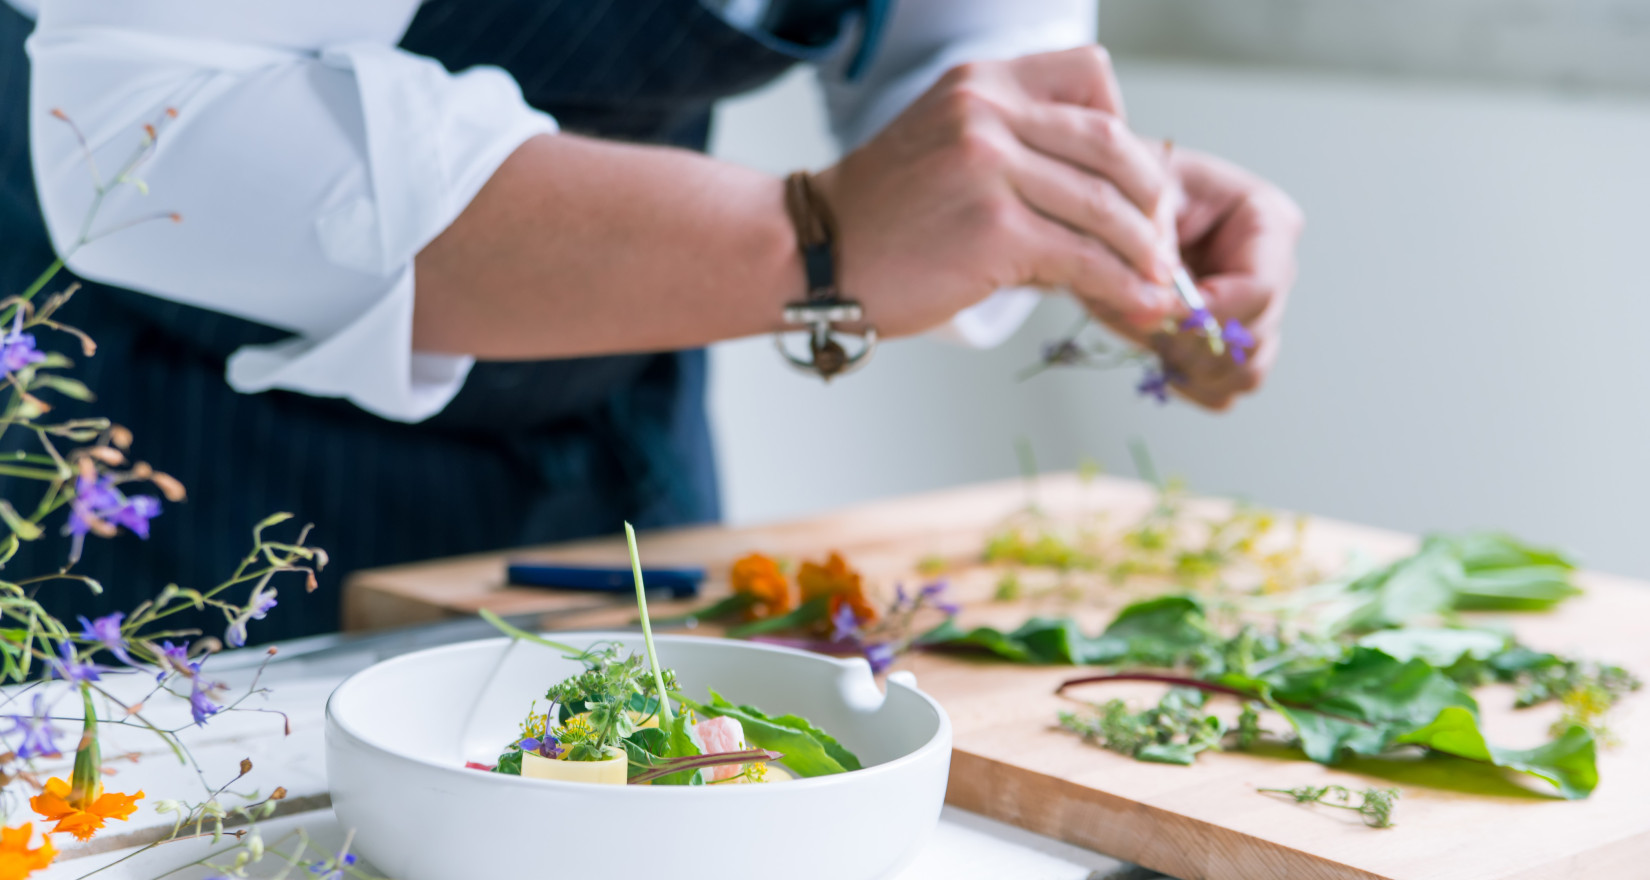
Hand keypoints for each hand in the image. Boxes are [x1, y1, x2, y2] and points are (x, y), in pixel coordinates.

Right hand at [812, 47, 1181, 337]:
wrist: (807, 254)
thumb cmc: (879, 218)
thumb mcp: (947, 148)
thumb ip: (1020, 158)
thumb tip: (1106, 214)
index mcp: (982, 83)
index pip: (1092, 78)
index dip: (1125, 132)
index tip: (1128, 184)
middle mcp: (988, 112)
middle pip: (1112, 146)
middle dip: (1152, 201)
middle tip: (1161, 243)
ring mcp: (989, 167)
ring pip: (1107, 206)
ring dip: (1145, 252)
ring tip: (1160, 283)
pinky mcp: (992, 230)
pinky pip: (1082, 257)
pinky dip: (1121, 285)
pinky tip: (1137, 304)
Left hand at [1148, 149, 1302, 409]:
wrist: (1112, 209)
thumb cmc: (1130, 191)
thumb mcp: (1138, 200)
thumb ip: (1151, 248)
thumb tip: (1153, 314)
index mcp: (1267, 222)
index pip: (1259, 289)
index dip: (1206, 313)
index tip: (1152, 312)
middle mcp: (1274, 270)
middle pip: (1253, 339)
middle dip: (1189, 342)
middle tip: (1137, 322)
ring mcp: (1259, 313)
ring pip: (1244, 372)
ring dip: (1188, 367)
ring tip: (1145, 333)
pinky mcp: (1234, 345)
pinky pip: (1224, 390)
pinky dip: (1187, 384)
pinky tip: (1157, 356)